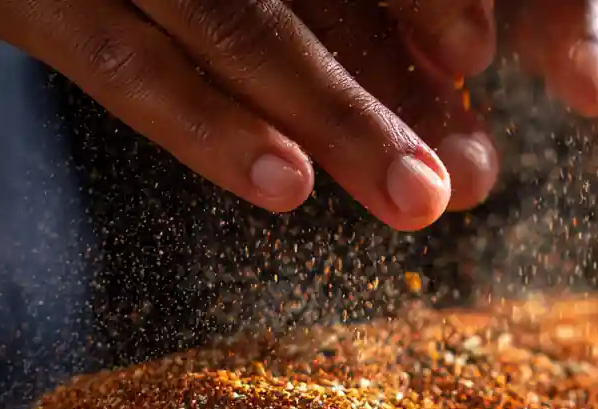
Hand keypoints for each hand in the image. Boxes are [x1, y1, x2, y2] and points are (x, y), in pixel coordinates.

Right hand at [0, 0, 502, 228]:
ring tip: (417, 199)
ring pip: (237, 25)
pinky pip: (123, 63)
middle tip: (473, 174)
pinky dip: (207, 124)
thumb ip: (278, 4)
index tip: (475, 55)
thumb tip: (403, 94)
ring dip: (336, 114)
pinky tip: (284, 183)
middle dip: (396, 82)